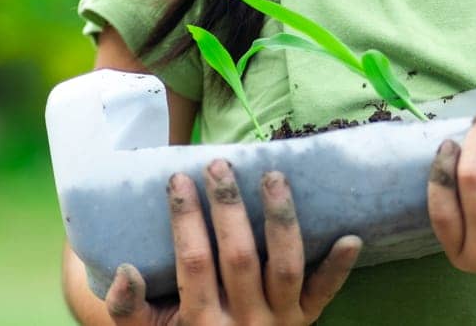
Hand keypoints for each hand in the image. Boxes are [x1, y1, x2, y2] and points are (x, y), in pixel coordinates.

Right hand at [103, 159, 362, 324]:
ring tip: (272, 176)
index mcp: (200, 322)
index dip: (186, 219)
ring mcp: (280, 323)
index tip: (179, 179)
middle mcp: (243, 324)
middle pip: (239, 257)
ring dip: (279, 219)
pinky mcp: (306, 322)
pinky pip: (324, 294)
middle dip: (228, 207)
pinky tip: (350, 237)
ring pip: (284, 267)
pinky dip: (338, 268)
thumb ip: (128, 309)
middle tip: (220, 165)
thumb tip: (125, 269)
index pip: (193, 262)